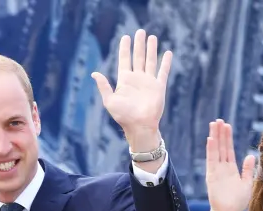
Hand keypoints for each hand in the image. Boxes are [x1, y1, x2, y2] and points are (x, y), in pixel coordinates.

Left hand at [92, 30, 170, 150]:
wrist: (139, 126)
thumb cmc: (123, 116)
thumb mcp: (109, 101)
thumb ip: (103, 86)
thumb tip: (94, 73)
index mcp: (125, 80)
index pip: (125, 60)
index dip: (125, 48)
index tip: (126, 37)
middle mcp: (137, 79)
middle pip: (138, 57)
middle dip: (139, 44)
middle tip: (140, 32)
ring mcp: (148, 82)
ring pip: (150, 61)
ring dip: (151, 49)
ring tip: (152, 37)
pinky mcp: (158, 87)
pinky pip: (163, 72)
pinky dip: (165, 63)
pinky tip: (167, 53)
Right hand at [205, 119, 255, 210]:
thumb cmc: (238, 202)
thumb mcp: (247, 183)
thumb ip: (248, 170)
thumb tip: (251, 156)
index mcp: (231, 169)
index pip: (228, 149)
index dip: (228, 138)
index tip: (227, 125)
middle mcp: (222, 168)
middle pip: (221, 147)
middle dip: (220, 134)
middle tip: (218, 120)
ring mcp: (216, 171)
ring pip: (215, 150)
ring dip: (215, 137)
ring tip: (214, 124)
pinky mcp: (212, 176)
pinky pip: (211, 160)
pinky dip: (211, 150)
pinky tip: (210, 139)